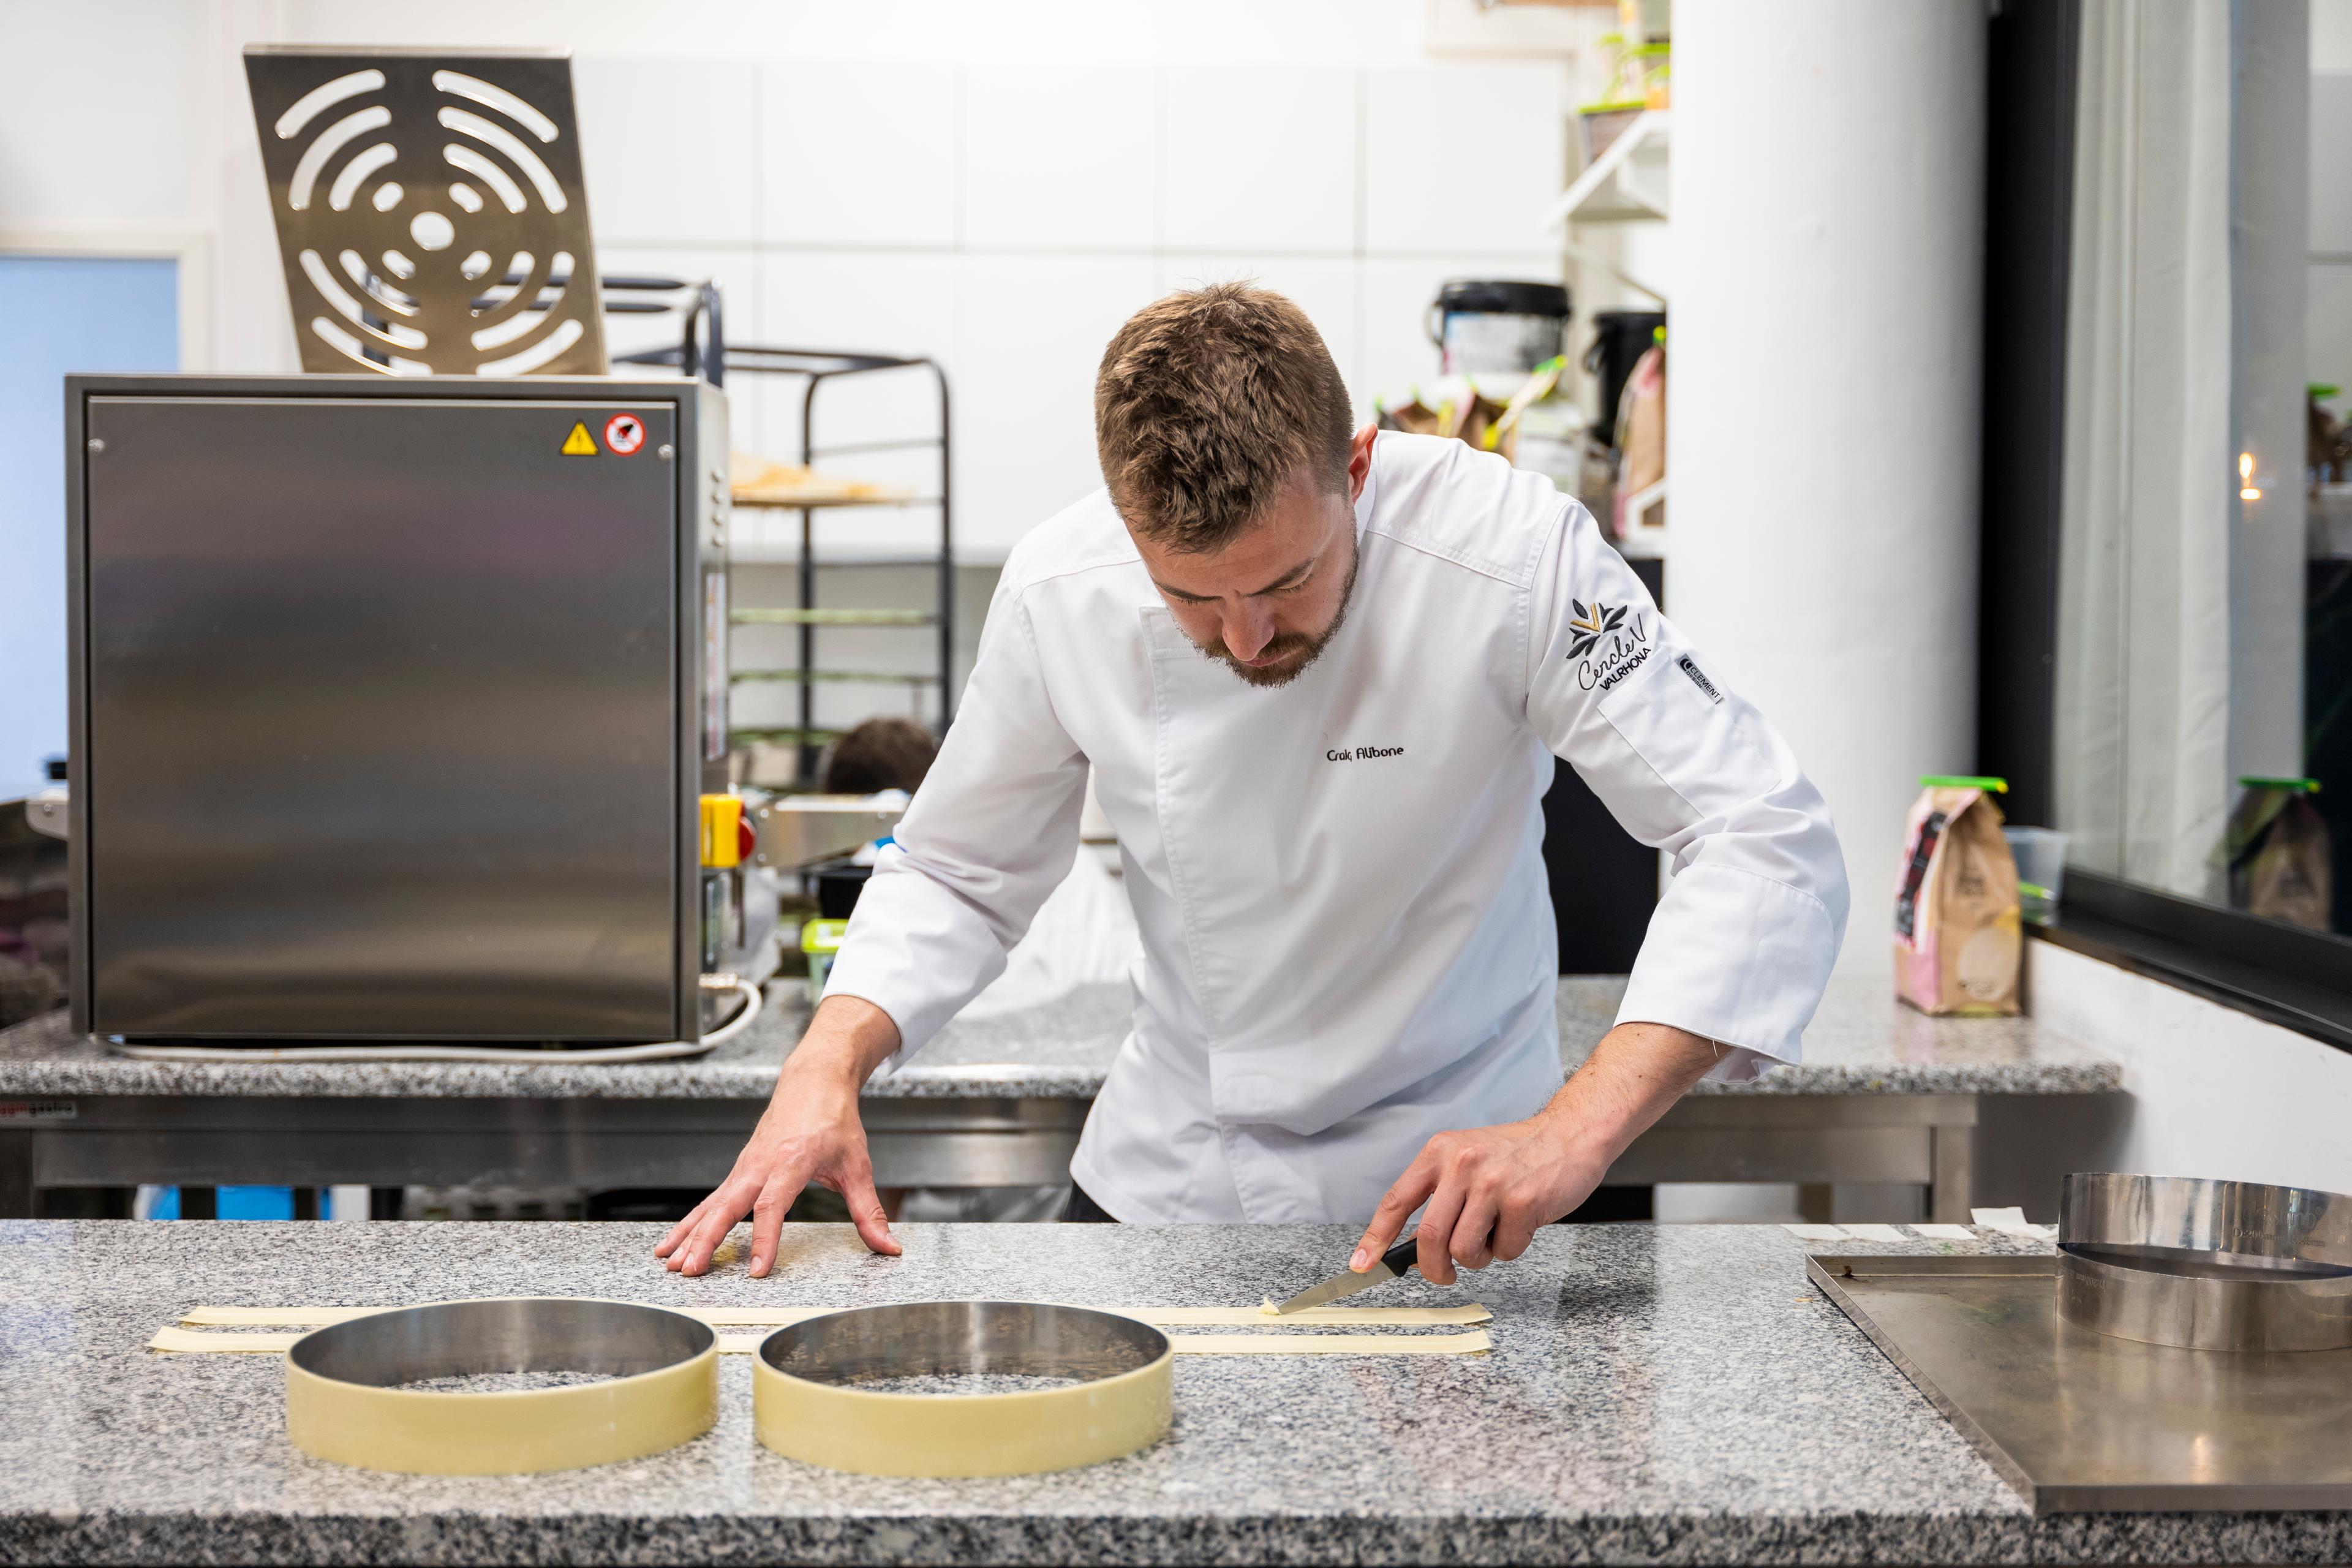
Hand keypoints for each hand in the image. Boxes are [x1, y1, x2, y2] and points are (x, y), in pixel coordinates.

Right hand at [654, 995, 903, 1276]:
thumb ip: (869, 1211)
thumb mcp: (857, 1166)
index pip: (773, 1204)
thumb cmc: (835, 1120)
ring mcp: (745, 1165)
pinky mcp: (740, 1170)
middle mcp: (761, 1163)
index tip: (758, 1270)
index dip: (765, 1239)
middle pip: (728, 1205)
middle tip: (691, 1271)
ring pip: (712, 1204)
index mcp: (792, 1160)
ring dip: (689, 1234)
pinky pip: (711, 1199)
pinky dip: (691, 1221)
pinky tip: (673, 1243)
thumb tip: (889, 1246)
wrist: (814, 1080)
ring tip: (669, 1264)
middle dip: (707, 1240)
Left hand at [1353, 1117, 1609, 1284]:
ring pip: (1464, 1249)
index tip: (1362, 1264)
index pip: (1397, 1200)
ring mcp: (1492, 1183)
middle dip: (1433, 1268)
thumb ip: (1440, 1197)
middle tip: (1444, 1274)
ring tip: (1494, 1235)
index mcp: (1440, 1152)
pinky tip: (1522, 1224)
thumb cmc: (1517, 1154)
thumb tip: (1412, 1245)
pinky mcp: (1522, 1202)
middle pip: (1429, 1237)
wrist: (1569, 1135)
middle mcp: (1461, 1164)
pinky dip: (1511, 1249)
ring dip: (1478, 1258)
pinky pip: (1504, 1251)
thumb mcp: (1467, 1161)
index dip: (1375, 1237)